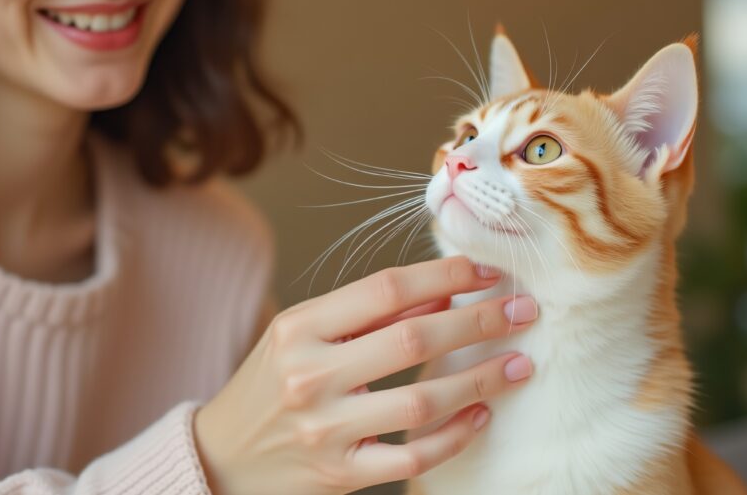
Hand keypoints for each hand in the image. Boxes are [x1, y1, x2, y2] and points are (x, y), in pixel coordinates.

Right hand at [193, 256, 536, 494]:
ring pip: (420, 402)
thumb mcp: (303, 336)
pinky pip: (412, 457)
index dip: (444, 276)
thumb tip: (444, 294)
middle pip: (412, 339)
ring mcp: (324, 429)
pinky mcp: (339, 473)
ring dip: (480, 380)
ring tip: (519, 364)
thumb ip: (367, 316)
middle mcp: (308, 375)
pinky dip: (453, 436)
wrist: (223, 457)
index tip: (487, 271)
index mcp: (298, 329)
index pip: (385, 289)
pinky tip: (480, 415)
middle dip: (480, 321)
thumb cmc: (269, 386)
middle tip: (523, 310)